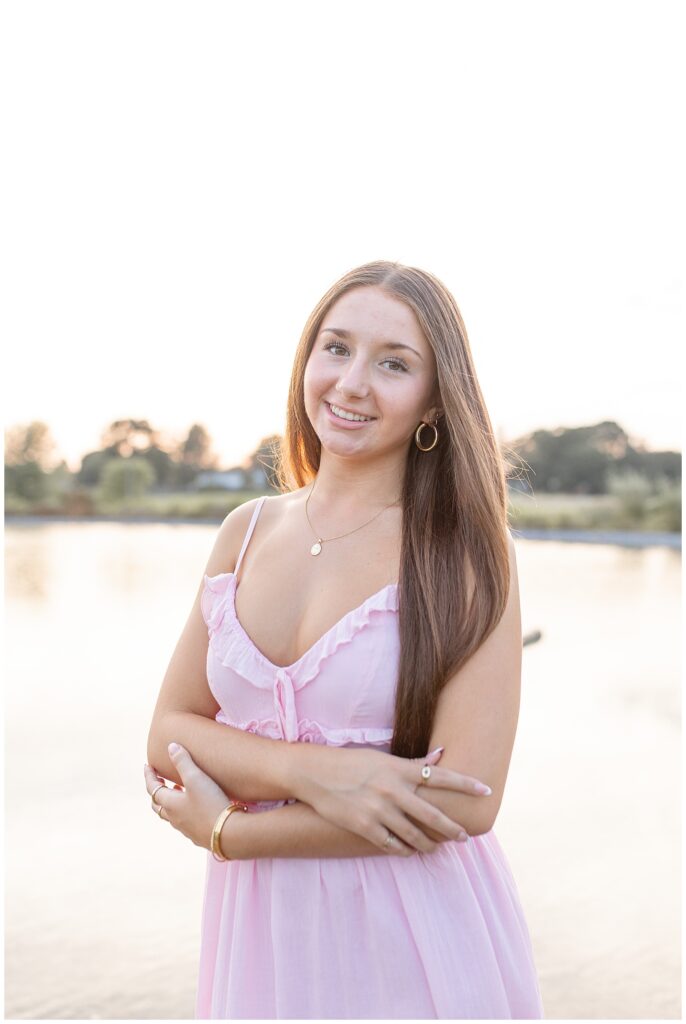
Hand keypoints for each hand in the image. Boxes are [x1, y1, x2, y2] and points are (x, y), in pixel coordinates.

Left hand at [144, 743, 234, 851]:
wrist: (228, 833)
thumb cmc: (210, 803)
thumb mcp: (196, 778)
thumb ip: (183, 761)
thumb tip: (171, 747)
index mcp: (170, 804)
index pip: (152, 789)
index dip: (149, 776)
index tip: (147, 766)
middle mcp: (174, 818)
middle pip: (158, 805)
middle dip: (157, 790)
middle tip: (160, 780)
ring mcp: (186, 828)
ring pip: (171, 814)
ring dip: (171, 801)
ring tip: (179, 790)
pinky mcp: (198, 835)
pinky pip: (185, 822)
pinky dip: (184, 811)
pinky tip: (196, 806)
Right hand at [295, 745, 490, 855]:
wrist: (315, 773)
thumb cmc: (350, 762)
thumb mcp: (381, 758)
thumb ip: (411, 763)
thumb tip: (439, 757)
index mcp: (399, 768)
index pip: (440, 776)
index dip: (465, 784)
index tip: (485, 791)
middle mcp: (393, 789)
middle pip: (433, 815)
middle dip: (452, 829)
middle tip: (464, 838)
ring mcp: (379, 810)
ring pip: (415, 835)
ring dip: (429, 844)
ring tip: (436, 848)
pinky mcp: (364, 827)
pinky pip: (392, 845)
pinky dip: (405, 850)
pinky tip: (411, 852)